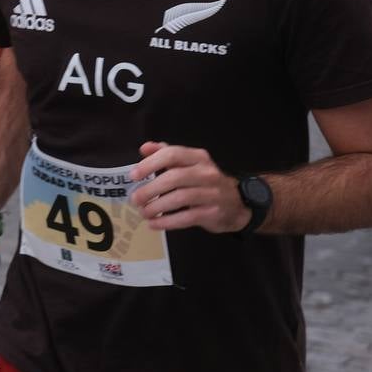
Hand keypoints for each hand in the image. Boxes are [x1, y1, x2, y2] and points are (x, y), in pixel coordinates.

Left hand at [128, 141, 250, 233]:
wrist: (237, 204)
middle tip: (135, 199)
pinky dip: (167, 222)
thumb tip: (144, 148)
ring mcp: (212, 193)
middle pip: (174, 178)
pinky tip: (154, 224)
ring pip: (180, 198)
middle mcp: (206, 173)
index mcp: (198, 157)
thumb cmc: (206, 182)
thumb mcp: (190, 164)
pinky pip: (186, 217)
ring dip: (157, 207)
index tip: (133, 175)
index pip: (172, 154)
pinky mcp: (213, 213)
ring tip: (144, 212)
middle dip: (150, 189)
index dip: (150, 163)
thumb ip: (167, 154)